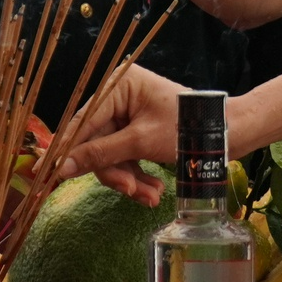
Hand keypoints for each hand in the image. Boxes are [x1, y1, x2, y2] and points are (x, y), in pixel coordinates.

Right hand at [57, 64, 182, 205]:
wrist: (230, 134)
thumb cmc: (186, 128)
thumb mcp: (141, 142)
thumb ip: (100, 154)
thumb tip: (61, 169)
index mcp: (118, 85)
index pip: (83, 122)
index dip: (69, 151)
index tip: (50, 175)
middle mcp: (120, 96)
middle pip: (97, 142)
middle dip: (115, 171)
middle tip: (129, 191)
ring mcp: (129, 114)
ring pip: (111, 154)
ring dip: (129, 178)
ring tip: (151, 196)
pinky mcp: (138, 131)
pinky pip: (126, 156)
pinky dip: (137, 175)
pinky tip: (154, 191)